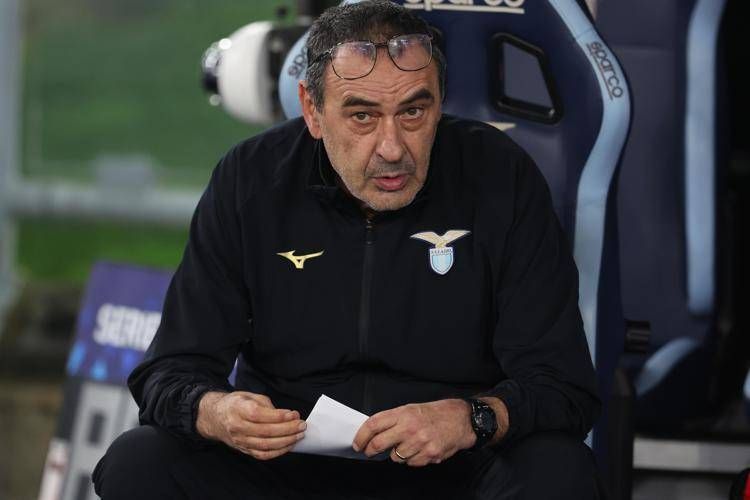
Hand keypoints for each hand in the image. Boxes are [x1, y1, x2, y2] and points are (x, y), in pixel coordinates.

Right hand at [196, 391, 305, 459]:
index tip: (294, 414)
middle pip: (265, 432)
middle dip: (287, 429)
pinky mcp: (244, 450)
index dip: (278, 416)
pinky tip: (289, 445)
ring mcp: (240, 441)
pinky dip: (278, 452)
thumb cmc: (235, 404)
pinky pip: (262, 455)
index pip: (259, 415)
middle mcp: (237, 427)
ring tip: (299, 435)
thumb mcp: (248, 396)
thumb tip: (286, 415)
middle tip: (302, 424)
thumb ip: (266, 404)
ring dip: (286, 441)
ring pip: (265, 445)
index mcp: (238, 409)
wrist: (215, 418)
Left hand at [351, 399, 475, 466]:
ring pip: (395, 457)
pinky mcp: (429, 454)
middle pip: (379, 443)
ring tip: (407, 445)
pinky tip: (420, 450)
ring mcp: (419, 442)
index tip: (357, 443)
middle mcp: (409, 427)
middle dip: (370, 450)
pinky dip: (412, 459)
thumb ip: (393, 420)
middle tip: (369, 452)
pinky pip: (411, 463)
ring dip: (397, 454)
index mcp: (403, 413)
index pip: (374, 424)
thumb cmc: (433, 413)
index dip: (361, 436)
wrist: (460, 419)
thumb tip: (373, 433)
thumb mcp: (411, 409)